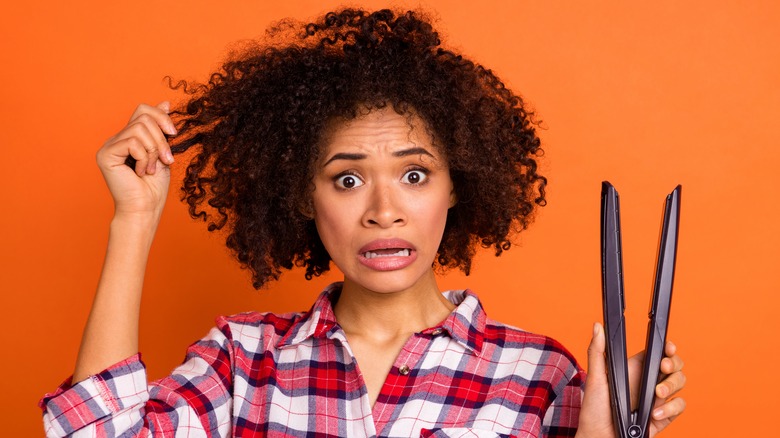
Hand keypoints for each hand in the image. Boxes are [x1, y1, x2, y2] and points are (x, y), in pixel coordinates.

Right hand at [96, 102, 176, 219]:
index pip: (143, 111)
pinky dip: (144, 158)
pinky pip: (132, 142)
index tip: (174, 134)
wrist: (145, 208)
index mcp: (130, 138)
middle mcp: (117, 139)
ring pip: (139, 129)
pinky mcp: (105, 155)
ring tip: (153, 168)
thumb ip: (161, 129)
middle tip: (167, 160)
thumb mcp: (163, 152)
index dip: (161, 117)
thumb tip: (166, 102)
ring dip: (154, 150)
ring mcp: (109, 146)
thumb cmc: (154, 187)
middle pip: (144, 118)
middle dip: (161, 139)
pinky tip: (141, 172)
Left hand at [576, 323, 685, 437]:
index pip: (658, 353)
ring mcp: (657, 400)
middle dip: (674, 364)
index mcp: (635, 370)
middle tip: (664, 367)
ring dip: (672, 386)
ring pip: (679, 384)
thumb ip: (597, 352)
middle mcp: (648, 383)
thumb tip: (598, 326)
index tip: (667, 347)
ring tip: (656, 394)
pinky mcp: (663, 416)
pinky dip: (670, 409)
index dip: (667, 348)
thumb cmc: (594, 410)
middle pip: (675, 366)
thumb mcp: (595, 378)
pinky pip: (678, 407)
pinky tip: (654, 413)